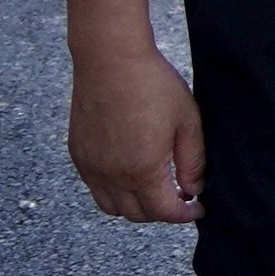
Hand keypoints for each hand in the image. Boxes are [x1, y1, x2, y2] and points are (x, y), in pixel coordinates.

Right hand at [69, 47, 203, 222]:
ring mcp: (90, 167)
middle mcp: (111, 175)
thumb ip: (192, 161)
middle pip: (136, 215)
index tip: (197, 209)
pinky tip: (130, 174)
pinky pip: (95, 188)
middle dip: (161, 213)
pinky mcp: (77, 154)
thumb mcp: (187, 122)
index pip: (163, 211)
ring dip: (135, 207)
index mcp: (142, 170)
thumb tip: (193, 189)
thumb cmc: (153, 86)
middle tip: (179, 197)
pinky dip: (113, 192)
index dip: (184, 215)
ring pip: (111, 207)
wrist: (110, 60)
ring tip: (155, 189)